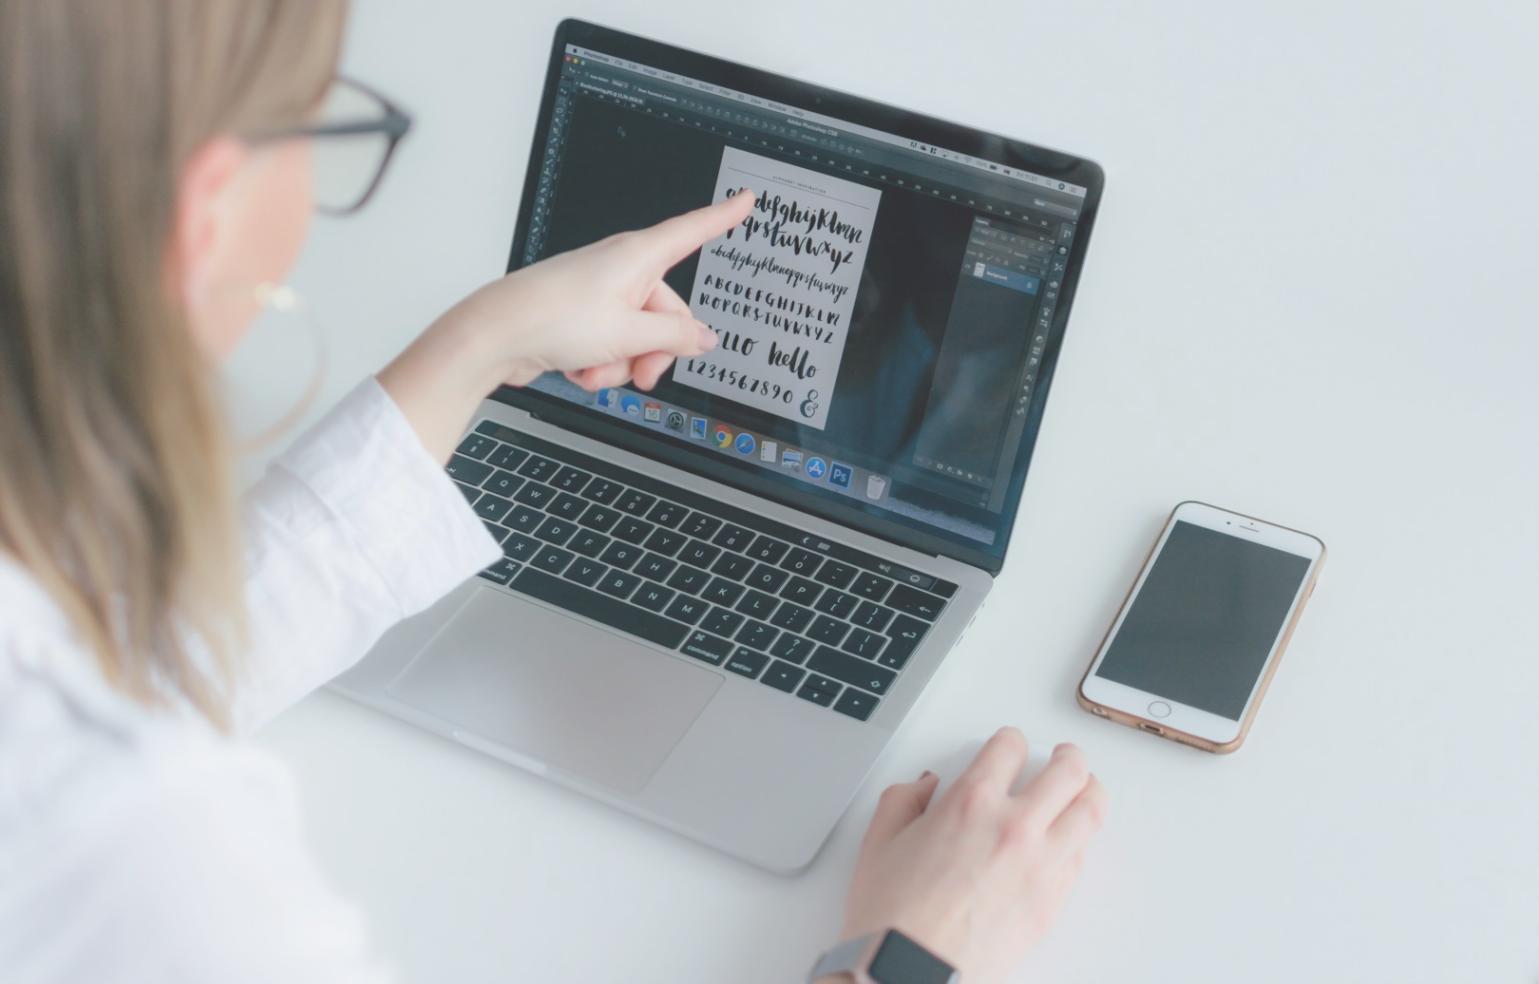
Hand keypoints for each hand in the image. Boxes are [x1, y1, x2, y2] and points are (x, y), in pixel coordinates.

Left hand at [378, 190, 753, 460]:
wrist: (496, 336)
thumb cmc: (552, 318)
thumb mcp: (629, 333)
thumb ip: (674, 336)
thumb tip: (703, 338)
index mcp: (638, 257)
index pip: (693, 230)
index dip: (723, 217)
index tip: (745, 201)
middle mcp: (621, 271)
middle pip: (667, 313)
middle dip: (656, 350)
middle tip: (643, 373)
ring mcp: (601, 295)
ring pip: (638, 337)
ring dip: (622, 365)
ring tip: (596, 370)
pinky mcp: (582, 318)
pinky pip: (611, 347)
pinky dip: (600, 366)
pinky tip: (579, 370)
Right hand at [831, 730, 1106, 983]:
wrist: (910, 974)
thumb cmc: (892, 918)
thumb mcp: (879, 841)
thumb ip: (904, 800)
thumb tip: (925, 787)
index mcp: (970, 803)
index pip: (1011, 747)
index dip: (1011, 741)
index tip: (1010, 747)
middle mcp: (1013, 827)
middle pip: (1068, 771)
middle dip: (1069, 758)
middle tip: (1064, 758)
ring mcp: (1040, 865)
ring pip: (1090, 811)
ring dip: (1089, 793)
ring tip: (1085, 791)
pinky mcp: (1052, 902)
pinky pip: (1082, 858)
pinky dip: (1079, 841)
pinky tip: (1069, 840)